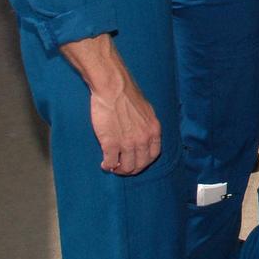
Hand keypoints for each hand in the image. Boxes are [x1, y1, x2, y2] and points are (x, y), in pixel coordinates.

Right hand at [59, 34, 161, 174]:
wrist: (113, 88)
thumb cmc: (128, 95)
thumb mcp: (147, 111)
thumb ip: (147, 125)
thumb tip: (144, 136)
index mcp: (154, 130)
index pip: (154, 155)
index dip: (145, 162)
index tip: (137, 162)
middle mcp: (144, 139)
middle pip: (141, 164)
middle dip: (131, 169)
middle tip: (123, 168)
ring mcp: (128, 143)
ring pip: (126, 167)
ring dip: (119, 170)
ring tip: (113, 166)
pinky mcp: (111, 143)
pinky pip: (111, 163)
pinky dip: (107, 166)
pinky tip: (104, 164)